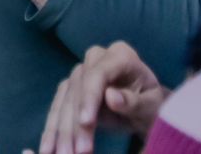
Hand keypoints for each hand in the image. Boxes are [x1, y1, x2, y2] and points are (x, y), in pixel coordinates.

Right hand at [39, 42, 167, 153]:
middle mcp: (95, 59)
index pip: (98, 74)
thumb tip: (111, 97)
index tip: (86, 123)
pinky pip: (58, 109)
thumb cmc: (152, 104)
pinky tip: (48, 149)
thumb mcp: (151, 105)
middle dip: (76, 123)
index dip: (90, 97)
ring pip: (64, 102)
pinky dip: (52, 131)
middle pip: (78, 90)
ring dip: (62, 132)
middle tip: (79, 152)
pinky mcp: (69, 88)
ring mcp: (80, 73)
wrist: (145, 108)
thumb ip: (133, 101)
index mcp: (119, 55)